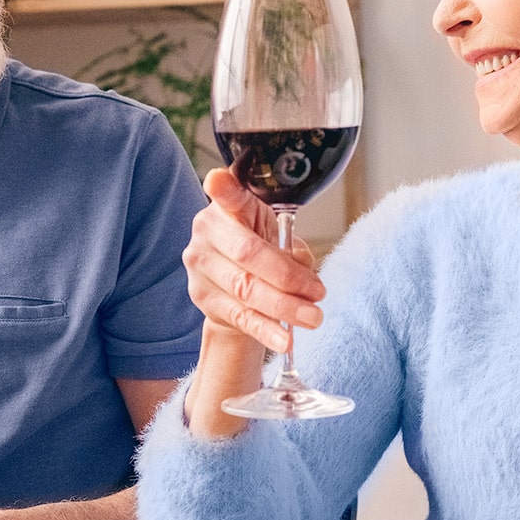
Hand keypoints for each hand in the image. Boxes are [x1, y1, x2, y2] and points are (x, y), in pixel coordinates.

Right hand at [183, 169, 325, 354]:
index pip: (228, 197)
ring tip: (312, 318)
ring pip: (245, 290)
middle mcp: (206, 233)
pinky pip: (239, 316)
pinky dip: (265, 329)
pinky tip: (284, 339)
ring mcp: (200, 267)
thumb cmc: (258, 249)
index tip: (218, 180)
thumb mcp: (275, 234)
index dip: (224, 189)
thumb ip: (289, 245)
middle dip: (288, 278)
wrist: (233, 286)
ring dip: (283, 307)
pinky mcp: (202, 297)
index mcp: (226, 208)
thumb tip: (304, 271)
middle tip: (319, 294)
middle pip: (248, 255)